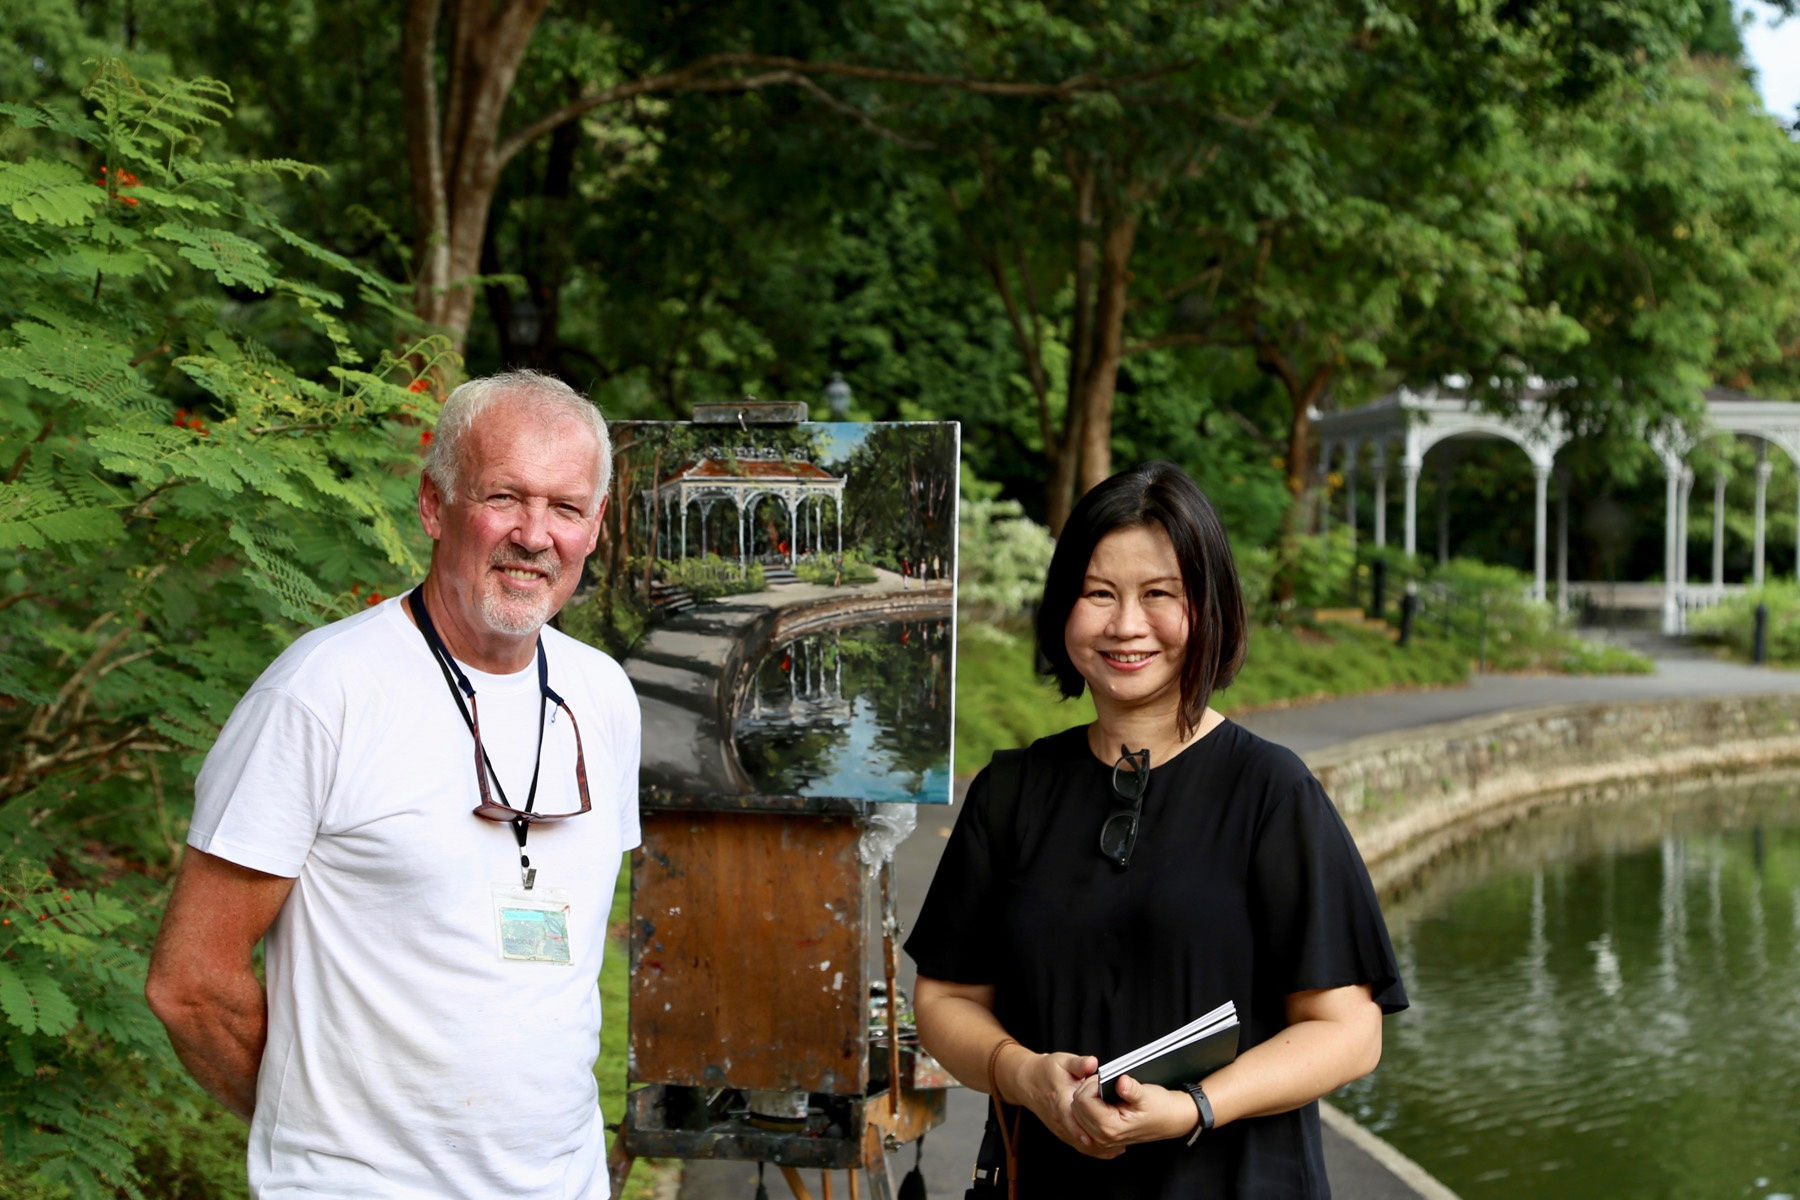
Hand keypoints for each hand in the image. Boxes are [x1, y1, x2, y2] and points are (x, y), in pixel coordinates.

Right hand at [1000, 1049, 1123, 1158]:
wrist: (1028, 1082)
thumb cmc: (1047, 1071)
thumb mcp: (1063, 1062)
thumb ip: (1079, 1064)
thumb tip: (1092, 1062)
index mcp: (1060, 1099)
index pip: (1070, 1117)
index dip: (1081, 1128)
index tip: (1094, 1137)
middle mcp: (1059, 1118)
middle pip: (1078, 1135)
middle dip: (1097, 1142)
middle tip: (1119, 1145)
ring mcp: (1060, 1127)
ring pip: (1079, 1144)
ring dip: (1097, 1149)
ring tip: (1118, 1149)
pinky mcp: (1063, 1132)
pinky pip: (1078, 1145)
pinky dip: (1094, 1150)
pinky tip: (1109, 1150)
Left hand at [1068, 1073, 1194, 1152]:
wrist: (1170, 1120)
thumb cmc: (1159, 1107)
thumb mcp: (1147, 1094)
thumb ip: (1132, 1089)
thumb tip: (1121, 1081)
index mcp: (1111, 1127)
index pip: (1082, 1101)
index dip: (1090, 1085)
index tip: (1104, 1080)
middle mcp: (1102, 1137)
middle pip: (1076, 1107)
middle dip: (1086, 1091)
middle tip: (1104, 1084)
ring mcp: (1101, 1140)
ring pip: (1076, 1113)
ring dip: (1086, 1099)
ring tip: (1104, 1091)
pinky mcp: (1101, 1138)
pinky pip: (1082, 1120)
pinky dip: (1087, 1108)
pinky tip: (1101, 1102)